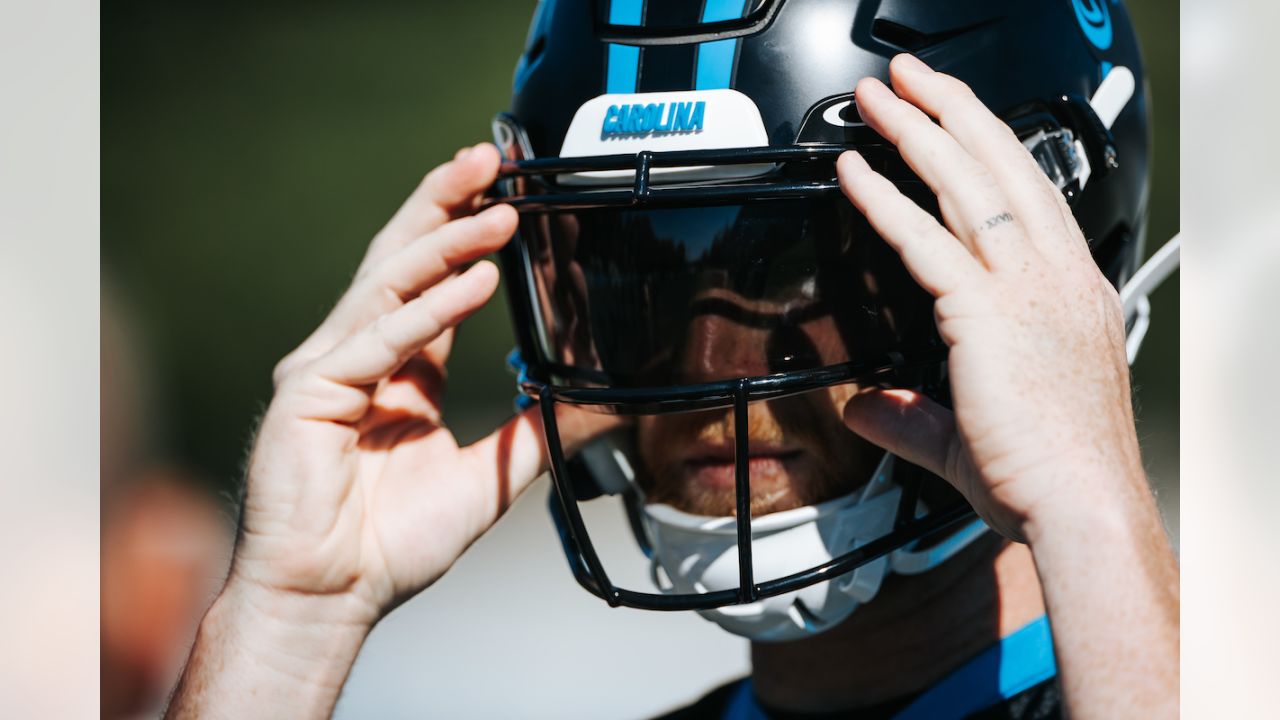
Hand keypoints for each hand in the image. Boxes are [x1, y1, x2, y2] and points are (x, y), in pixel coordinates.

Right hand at [230, 143, 551, 625]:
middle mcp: (362, 355)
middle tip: (490, 157)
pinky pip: (379, 341)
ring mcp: (330, 368)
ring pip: (390, 285)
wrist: (333, 598)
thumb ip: (535, 435)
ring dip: (446, 242)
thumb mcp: (488, 477)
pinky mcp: (310, 393)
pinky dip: (429, 309)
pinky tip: (474, 281)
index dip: (466, 233)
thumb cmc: (391, 545)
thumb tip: (595, 408)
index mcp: (400, 368)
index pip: (432, 281)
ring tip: (499, 209)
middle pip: (403, 259)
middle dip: (445, 204)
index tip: (508, 194)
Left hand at [837, 55, 1146, 541]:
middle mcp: (1053, 278)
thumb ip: (912, 412)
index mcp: (1066, 293)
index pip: (1027, 198)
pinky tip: (854, 172)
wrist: (1081, 510)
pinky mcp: (989, 311)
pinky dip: (886, 201)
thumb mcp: (968, 435)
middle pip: (1001, 168)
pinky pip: (926, 241)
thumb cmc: (1051, 475)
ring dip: (916, 132)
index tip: (957, 122)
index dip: (988, 150)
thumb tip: (867, 407)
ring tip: (878, 98)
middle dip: (952, 111)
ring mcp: (1027, 289)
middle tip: (910, 78)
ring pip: (966, 185)